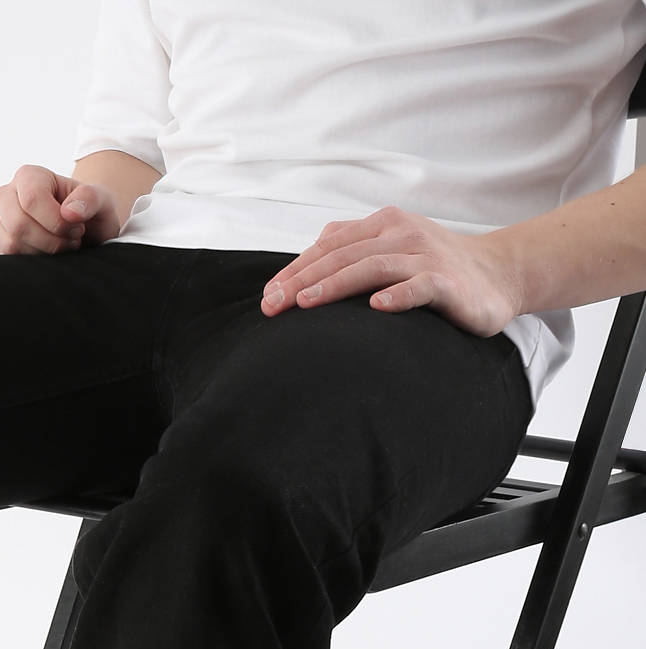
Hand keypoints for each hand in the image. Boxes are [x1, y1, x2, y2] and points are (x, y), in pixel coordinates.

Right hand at [0, 166, 119, 254]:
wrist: (80, 230)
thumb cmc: (88, 213)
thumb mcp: (101, 200)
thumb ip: (91, 199)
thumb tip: (69, 212)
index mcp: (28, 176)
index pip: (32, 200)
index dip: (57, 223)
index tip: (77, 229)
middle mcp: (5, 195)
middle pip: (18, 225)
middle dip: (51, 242)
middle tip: (70, 241)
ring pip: (10, 245)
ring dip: (41, 255)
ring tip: (59, 248)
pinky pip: (3, 259)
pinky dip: (28, 265)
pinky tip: (44, 256)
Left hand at [258, 205, 524, 337]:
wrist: (498, 274)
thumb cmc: (435, 266)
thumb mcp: (391, 249)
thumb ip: (353, 248)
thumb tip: (308, 257)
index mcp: (383, 225)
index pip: (329, 246)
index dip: (295, 270)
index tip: (267, 298)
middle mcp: (402, 234)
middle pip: (343, 255)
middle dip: (303, 280)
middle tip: (273, 305)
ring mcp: (426, 256)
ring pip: (373, 266)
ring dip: (337, 284)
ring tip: (306, 303)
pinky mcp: (448, 282)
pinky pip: (420, 286)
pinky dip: (398, 296)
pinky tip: (376, 307)